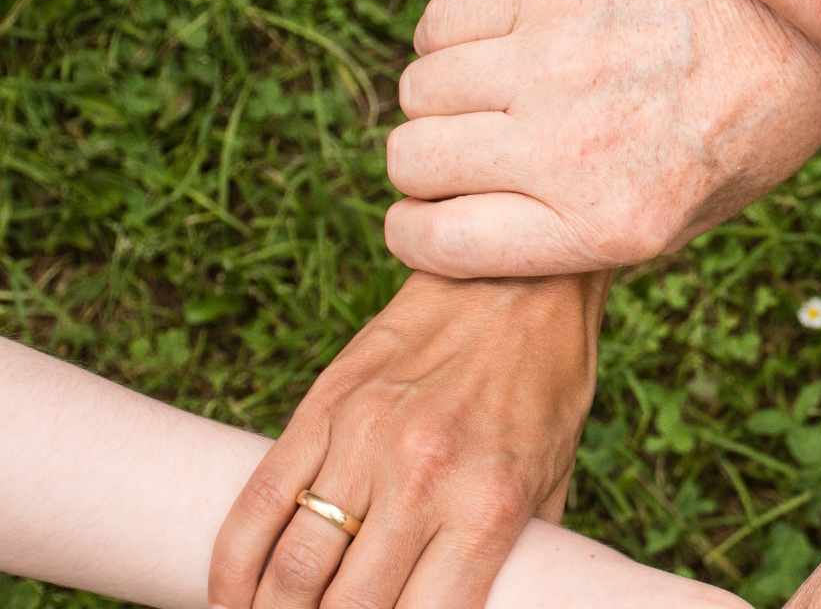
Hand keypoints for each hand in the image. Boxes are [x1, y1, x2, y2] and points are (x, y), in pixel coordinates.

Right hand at [209, 271, 607, 608]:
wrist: (519, 279)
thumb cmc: (548, 385)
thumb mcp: (555, 478)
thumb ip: (518, 550)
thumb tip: (497, 604)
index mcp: (489, 506)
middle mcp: (422, 478)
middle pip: (347, 607)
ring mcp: (364, 439)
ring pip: (292, 567)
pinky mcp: (322, 406)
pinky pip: (259, 501)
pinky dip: (234, 564)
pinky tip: (231, 598)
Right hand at [384, 0, 820, 278]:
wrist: (799, 33)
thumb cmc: (739, 137)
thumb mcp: (678, 225)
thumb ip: (575, 240)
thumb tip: (471, 239)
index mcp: (607, 226)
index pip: (437, 242)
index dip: (416, 233)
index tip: (425, 219)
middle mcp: (574, 149)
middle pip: (413, 161)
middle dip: (425, 167)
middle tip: (466, 154)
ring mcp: (560, 62)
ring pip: (420, 88)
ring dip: (440, 100)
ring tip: (489, 98)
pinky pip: (442, 22)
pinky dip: (448, 39)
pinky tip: (496, 47)